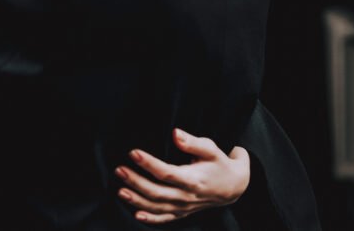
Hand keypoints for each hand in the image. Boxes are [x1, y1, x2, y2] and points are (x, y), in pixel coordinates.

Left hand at [116, 128, 249, 223]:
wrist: (234, 187)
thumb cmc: (220, 164)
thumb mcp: (211, 150)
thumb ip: (193, 142)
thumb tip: (175, 133)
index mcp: (193, 179)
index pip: (166, 173)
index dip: (149, 163)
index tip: (133, 152)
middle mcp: (187, 196)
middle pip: (157, 192)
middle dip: (136, 182)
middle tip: (119, 170)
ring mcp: (184, 207)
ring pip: (157, 207)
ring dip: (137, 200)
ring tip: (120, 190)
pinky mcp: (183, 212)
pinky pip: (165, 219)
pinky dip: (151, 219)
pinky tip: (136, 215)